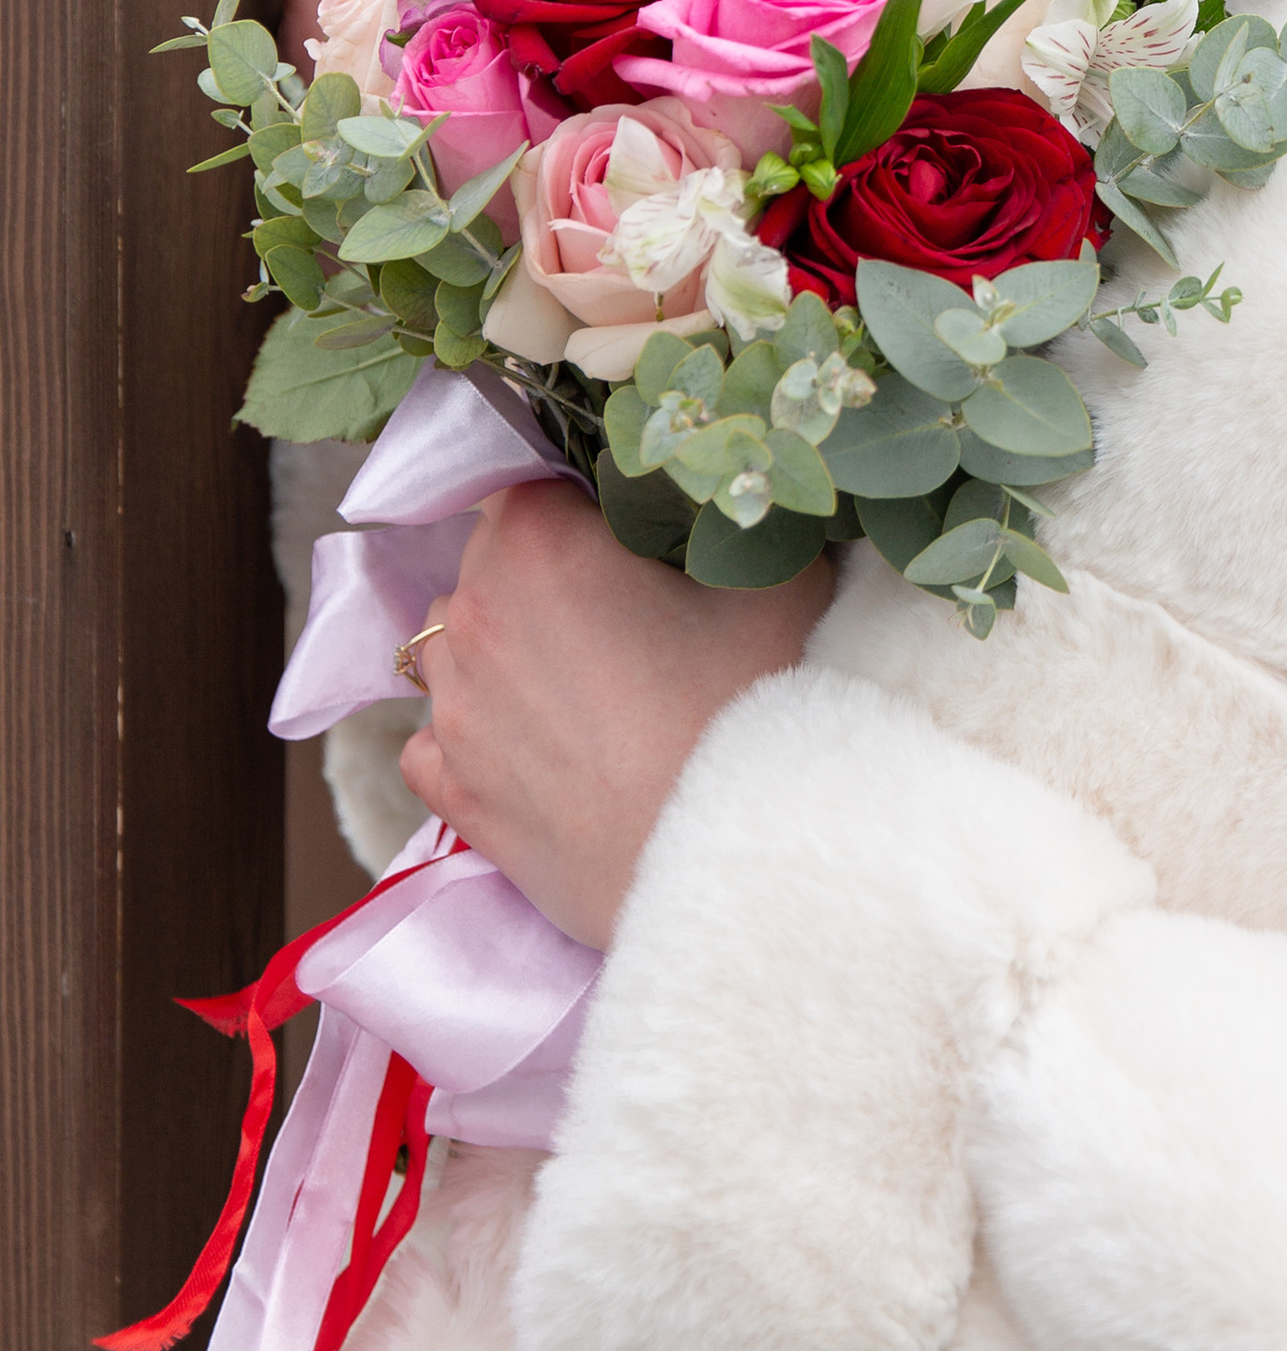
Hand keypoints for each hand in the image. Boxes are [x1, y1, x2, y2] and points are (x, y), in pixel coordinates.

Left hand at [400, 483, 835, 947]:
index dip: (589, 500)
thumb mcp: (783, 578)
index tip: (640, 533)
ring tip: (591, 683)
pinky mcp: (454, 795)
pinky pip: (438, 736)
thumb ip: (744, 515)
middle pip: (492, 559)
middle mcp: (471, 617)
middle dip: (550, 571)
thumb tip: (740, 490)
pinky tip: (544, 747)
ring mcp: (453, 712)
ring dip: (508, 647)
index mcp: (536, 543)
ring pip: (457, 646)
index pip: (533, 479)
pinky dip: (478, 732)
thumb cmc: (758, 710)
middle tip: (634, 610)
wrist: (737, 871)